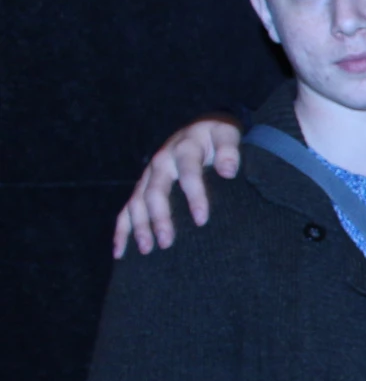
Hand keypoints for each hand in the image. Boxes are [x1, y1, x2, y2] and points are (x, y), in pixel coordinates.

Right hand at [113, 118, 242, 256]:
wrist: (200, 129)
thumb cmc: (217, 137)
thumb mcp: (226, 134)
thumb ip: (229, 150)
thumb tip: (228, 171)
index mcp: (183, 149)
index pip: (188, 172)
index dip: (194, 195)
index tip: (202, 219)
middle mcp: (161, 162)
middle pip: (155, 191)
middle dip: (160, 217)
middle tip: (168, 242)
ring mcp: (148, 176)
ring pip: (137, 202)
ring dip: (140, 226)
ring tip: (148, 249)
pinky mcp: (143, 187)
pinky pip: (126, 210)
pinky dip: (122, 230)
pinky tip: (121, 251)